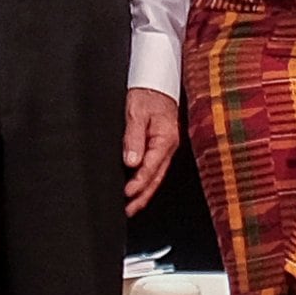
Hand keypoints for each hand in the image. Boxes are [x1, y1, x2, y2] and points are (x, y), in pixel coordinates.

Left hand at [123, 89, 178, 213]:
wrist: (156, 83)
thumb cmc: (148, 95)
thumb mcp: (136, 113)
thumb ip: (133, 138)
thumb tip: (131, 161)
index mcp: (165, 139)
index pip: (151, 167)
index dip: (139, 183)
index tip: (127, 194)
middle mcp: (168, 146)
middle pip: (156, 177)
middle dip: (143, 196)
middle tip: (129, 210)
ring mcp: (165, 147)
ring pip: (156, 175)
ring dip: (144, 192)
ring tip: (131, 206)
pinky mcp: (160, 145)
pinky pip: (154, 167)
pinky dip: (145, 180)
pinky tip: (137, 187)